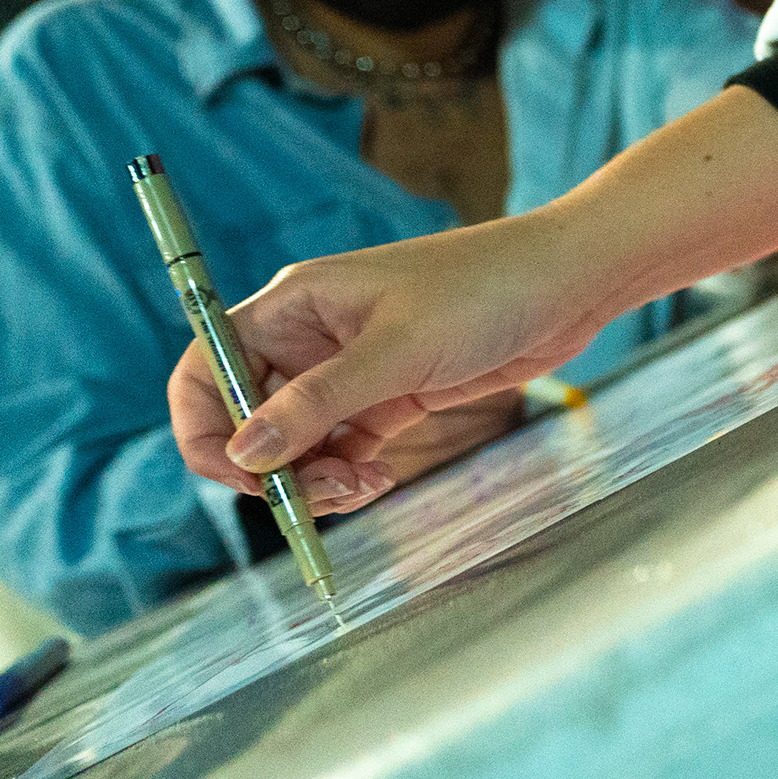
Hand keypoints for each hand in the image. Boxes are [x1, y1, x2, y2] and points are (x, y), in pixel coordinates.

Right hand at [166, 82, 777, 509]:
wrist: (571, 283)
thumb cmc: (487, 291)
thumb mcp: (398, 351)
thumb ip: (318, 404)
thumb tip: (244, 451)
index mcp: (294, 304)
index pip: (206, 367)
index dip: (205, 426)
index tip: (244, 473)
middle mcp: (311, 335)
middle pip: (246, 414)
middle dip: (269, 464)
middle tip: (316, 494)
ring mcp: (350, 367)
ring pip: (295, 440)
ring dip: (312, 476)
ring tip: (360, 488)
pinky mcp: (390, 393)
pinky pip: (341, 446)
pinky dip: (347, 472)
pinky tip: (376, 481)